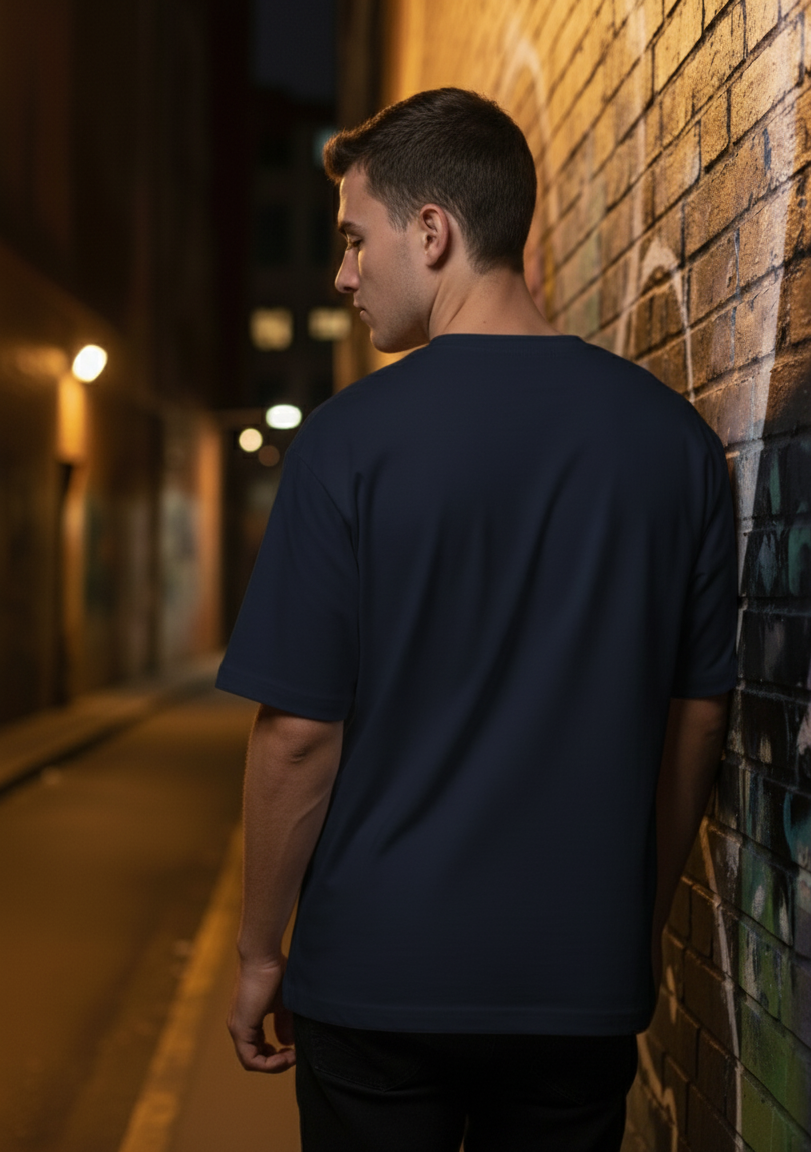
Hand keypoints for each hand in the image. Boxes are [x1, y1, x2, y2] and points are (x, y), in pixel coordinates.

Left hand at [227, 955, 295, 1072]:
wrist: (263, 956)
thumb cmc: (275, 972)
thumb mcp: (283, 1003)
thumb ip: (283, 1023)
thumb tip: (287, 1042)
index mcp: (248, 1019)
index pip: (258, 1047)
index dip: (276, 1054)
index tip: (294, 1049)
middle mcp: (239, 1026)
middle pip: (255, 1057)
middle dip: (276, 1061)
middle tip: (293, 1055)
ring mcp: (237, 1028)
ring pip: (251, 1061)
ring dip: (273, 1064)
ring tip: (292, 1056)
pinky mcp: (239, 1029)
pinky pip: (250, 1059)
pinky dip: (269, 1063)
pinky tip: (286, 1054)